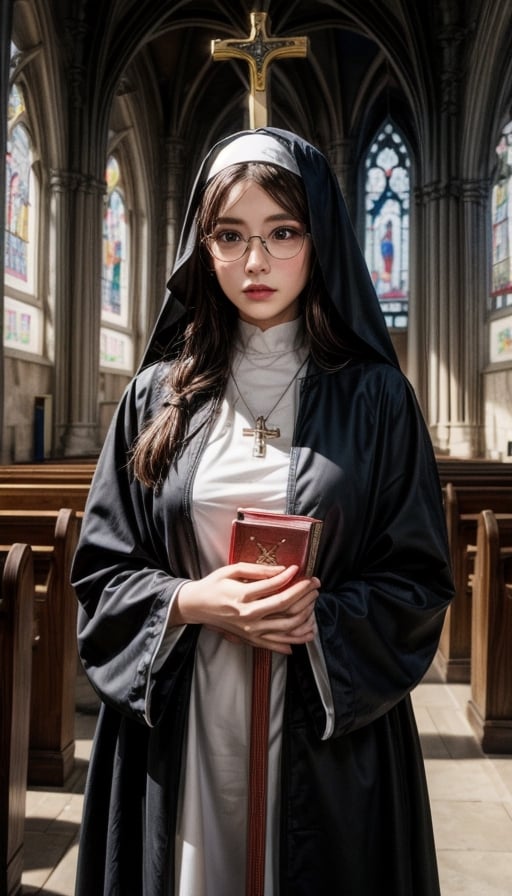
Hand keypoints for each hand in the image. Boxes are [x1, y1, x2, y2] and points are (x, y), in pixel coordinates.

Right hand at [172, 563, 319, 654]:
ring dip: (306, 614)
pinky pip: (278, 643)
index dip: (291, 577)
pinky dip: (296, 639)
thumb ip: (257, 570)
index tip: (300, 569)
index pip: (273, 586)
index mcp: (241, 596)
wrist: (197, 607)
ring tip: (314, 601)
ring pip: (286, 626)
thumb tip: (282, 570)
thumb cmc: (214, 585)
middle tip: (314, 583)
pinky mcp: (252, 639)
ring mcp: (251, 630)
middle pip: (285, 605)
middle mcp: (247, 615)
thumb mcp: (231, 570)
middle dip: (304, 593)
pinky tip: (309, 631)